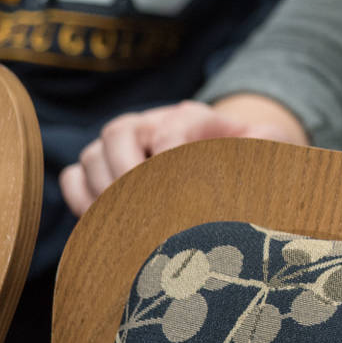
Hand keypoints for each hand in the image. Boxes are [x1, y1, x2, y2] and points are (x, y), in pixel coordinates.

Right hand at [59, 98, 304, 215]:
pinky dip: (81, 199)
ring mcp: (121, 145)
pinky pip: (74, 178)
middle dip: (128, 177)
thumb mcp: (267, 147)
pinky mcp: (102, 168)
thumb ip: (263, 148)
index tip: (181, 197)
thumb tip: (253, 169)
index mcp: (193, 118)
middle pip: (118, 135)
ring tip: (126, 224)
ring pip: (92, 158)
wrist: (231, 154)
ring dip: (103, 192)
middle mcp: (150, 124)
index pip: (173, 128)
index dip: (172, 159)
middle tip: (145, 215)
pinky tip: (104, 225)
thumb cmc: (250, 157)